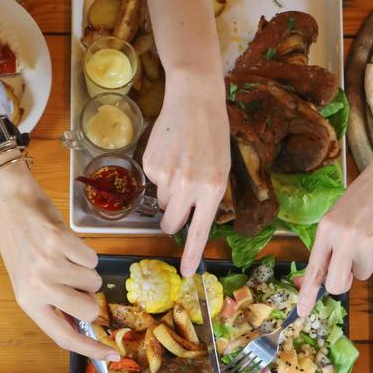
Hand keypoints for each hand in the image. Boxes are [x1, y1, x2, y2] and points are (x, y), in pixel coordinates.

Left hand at [0, 161, 118, 359]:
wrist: (10, 205)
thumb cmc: (22, 244)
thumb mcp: (29, 281)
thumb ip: (53, 303)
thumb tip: (86, 322)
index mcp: (29, 302)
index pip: (63, 337)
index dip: (90, 349)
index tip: (112, 356)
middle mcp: (37, 287)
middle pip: (88, 309)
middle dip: (90, 296)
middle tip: (73, 279)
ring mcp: (48, 264)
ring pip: (94, 282)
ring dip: (85, 269)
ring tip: (64, 256)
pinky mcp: (59, 242)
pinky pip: (93, 258)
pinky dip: (84, 251)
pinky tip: (65, 243)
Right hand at [142, 68, 229, 275]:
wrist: (194, 99)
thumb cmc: (213, 134)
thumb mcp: (221, 168)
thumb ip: (208, 196)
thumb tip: (191, 220)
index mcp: (212, 189)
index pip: (199, 231)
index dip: (191, 255)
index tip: (187, 274)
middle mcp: (189, 186)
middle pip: (171, 222)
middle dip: (172, 219)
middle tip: (179, 199)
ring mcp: (167, 176)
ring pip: (162, 201)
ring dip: (169, 190)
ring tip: (181, 162)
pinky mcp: (151, 165)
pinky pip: (153, 182)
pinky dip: (159, 172)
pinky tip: (170, 152)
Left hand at [297, 153, 372, 315]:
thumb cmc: (364, 195)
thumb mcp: (337, 216)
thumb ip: (329, 245)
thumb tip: (319, 277)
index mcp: (327, 229)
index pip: (314, 268)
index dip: (307, 293)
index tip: (302, 313)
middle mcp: (345, 237)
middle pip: (338, 283)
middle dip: (342, 283)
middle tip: (349, 270)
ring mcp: (370, 241)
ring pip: (363, 274)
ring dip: (367, 260)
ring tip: (372, 233)